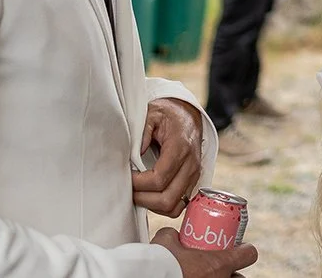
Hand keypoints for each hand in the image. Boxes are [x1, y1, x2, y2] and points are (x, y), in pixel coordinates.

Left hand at [134, 99, 204, 216]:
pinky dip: (162, 206)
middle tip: (130, 188)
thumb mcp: (152, 114)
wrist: (188, 115)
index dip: (138, 183)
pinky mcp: (193, 182)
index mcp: (181, 147)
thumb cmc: (168, 115)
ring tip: (139, 192)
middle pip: (167, 199)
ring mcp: (194, 176)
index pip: (159, 179)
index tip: (127, 175)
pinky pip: (178, 205)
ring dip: (152, 205)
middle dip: (143, 198)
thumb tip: (134, 155)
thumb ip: (142, 131)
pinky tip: (151, 194)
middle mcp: (191, 165)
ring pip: (173, 207)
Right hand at [152, 227, 257, 276]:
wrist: (146, 276)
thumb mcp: (167, 240)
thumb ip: (176, 235)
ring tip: (207, 275)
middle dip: (232, 272)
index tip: (237, 247)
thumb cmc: (160, 263)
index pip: (249, 254)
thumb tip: (173, 235)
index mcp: (220, 264)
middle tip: (219, 266)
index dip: (244, 249)